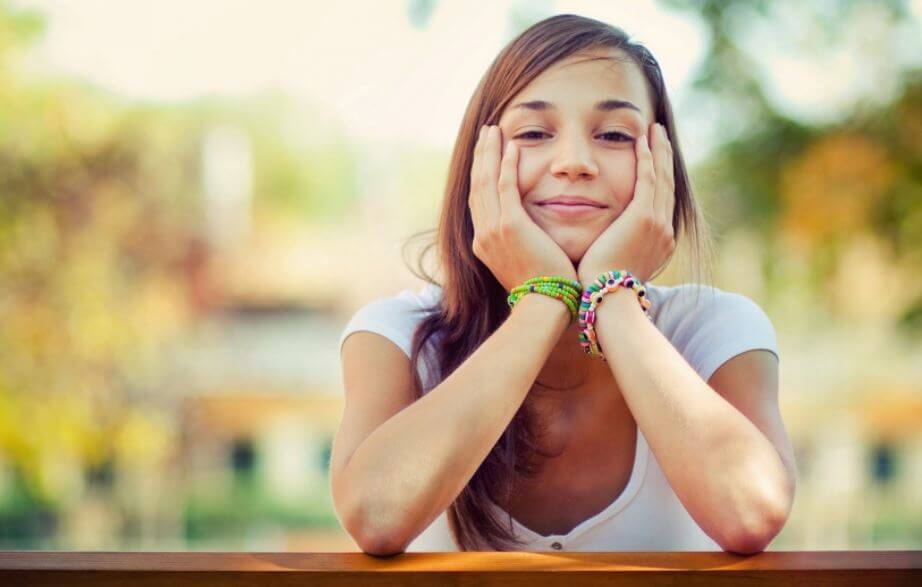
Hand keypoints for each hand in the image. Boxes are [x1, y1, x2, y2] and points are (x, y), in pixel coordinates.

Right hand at [469, 125, 577, 291]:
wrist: (545, 307)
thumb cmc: (543, 291)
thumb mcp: (523, 265)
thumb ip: (522, 245)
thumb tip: (530, 238)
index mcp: (483, 244)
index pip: (478, 200)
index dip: (481, 174)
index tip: (486, 155)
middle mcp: (482, 235)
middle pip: (477, 186)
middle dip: (481, 157)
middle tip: (486, 133)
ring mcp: (493, 231)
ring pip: (486, 181)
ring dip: (490, 153)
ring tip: (494, 131)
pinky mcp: (510, 226)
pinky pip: (505, 187)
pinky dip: (506, 165)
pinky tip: (511, 147)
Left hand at [576, 122, 676, 284]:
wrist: (607, 300)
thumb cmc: (602, 290)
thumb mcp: (615, 266)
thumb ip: (615, 249)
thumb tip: (605, 246)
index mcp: (658, 242)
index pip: (660, 201)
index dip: (659, 177)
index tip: (655, 159)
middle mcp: (663, 230)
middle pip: (666, 184)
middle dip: (664, 158)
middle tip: (660, 136)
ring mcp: (656, 223)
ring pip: (660, 177)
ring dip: (657, 151)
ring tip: (655, 131)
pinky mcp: (643, 217)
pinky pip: (647, 179)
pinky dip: (646, 158)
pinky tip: (641, 141)